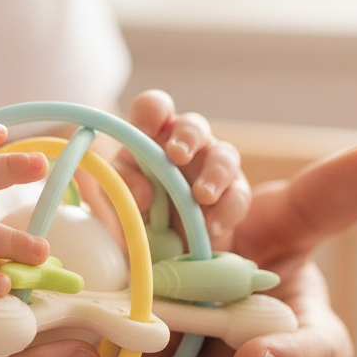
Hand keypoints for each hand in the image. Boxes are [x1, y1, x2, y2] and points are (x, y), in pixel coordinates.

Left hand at [115, 89, 250, 245]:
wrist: (163, 248)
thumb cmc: (139, 208)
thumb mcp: (118, 195)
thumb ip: (123, 186)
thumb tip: (144, 192)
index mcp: (152, 136)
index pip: (154, 108)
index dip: (152, 111)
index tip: (144, 130)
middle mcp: (186, 144)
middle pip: (193, 125)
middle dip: (187, 137)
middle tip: (177, 155)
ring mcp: (212, 166)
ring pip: (224, 155)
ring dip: (214, 174)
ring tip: (202, 196)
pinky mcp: (233, 194)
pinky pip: (238, 196)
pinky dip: (226, 210)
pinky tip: (212, 227)